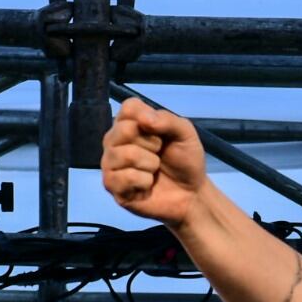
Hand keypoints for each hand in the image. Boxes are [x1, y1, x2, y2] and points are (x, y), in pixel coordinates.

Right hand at [101, 98, 207, 227]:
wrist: (191, 194)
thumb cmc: (185, 161)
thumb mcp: (185, 134)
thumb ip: (168, 120)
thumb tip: (144, 119)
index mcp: (130, 122)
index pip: (129, 107)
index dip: (149, 119)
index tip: (161, 133)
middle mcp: (114, 140)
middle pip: (125, 129)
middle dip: (152, 144)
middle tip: (159, 154)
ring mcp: (110, 163)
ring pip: (125, 154)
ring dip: (150, 164)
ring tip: (154, 170)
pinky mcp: (112, 185)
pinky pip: (124, 177)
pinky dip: (144, 182)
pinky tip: (147, 185)